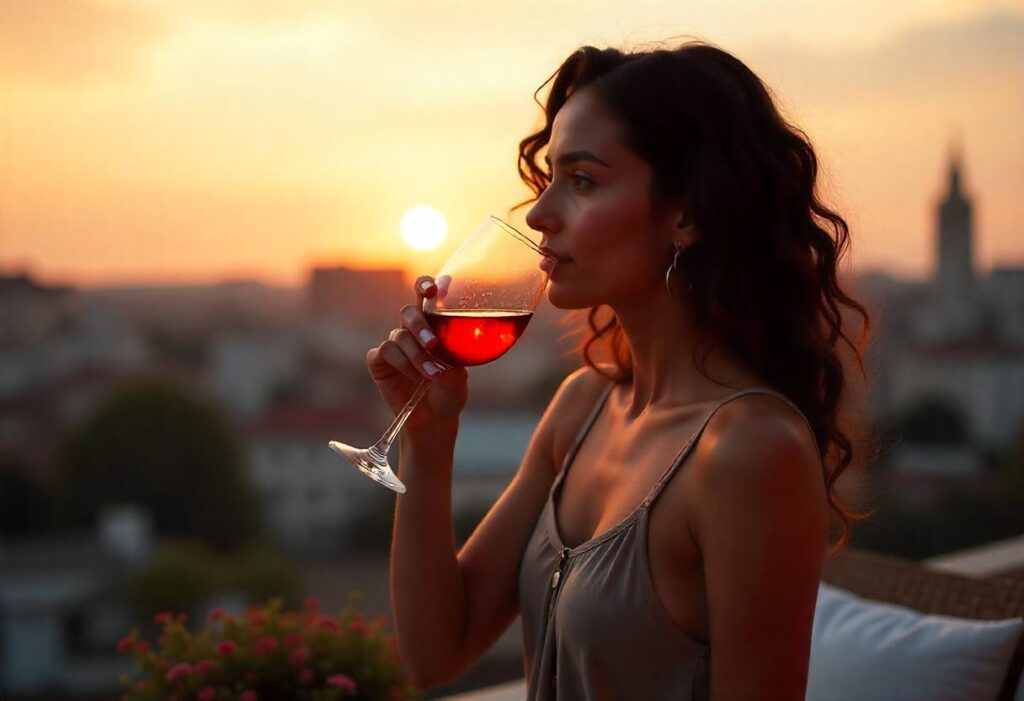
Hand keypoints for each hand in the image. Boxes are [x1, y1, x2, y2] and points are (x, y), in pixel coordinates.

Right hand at [365, 276, 467, 431]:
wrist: (434, 419)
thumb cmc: (449, 392)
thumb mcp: (458, 375)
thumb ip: (455, 359)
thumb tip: (452, 351)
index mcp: (432, 325)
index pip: (425, 297)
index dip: (425, 285)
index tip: (433, 289)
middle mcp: (410, 331)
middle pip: (408, 312)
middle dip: (420, 325)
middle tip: (433, 344)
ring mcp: (393, 344)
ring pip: (399, 336)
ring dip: (416, 356)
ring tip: (431, 375)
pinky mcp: (378, 361)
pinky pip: (385, 352)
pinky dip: (402, 364)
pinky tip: (414, 378)